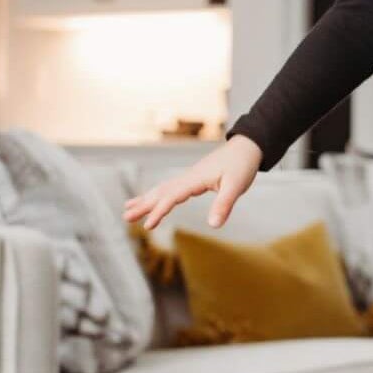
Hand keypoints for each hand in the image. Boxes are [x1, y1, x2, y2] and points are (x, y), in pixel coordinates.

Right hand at [122, 134, 262, 232]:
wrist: (247, 147)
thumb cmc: (242, 165)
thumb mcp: (236, 187)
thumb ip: (224, 205)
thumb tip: (213, 226)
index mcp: (195, 179)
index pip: (171, 197)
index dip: (158, 212)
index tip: (147, 226)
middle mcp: (188, 177)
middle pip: (160, 192)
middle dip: (143, 205)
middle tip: (125, 217)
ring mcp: (189, 177)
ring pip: (163, 189)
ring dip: (146, 199)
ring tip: (128, 209)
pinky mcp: (193, 178)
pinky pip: (170, 188)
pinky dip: (158, 195)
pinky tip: (153, 199)